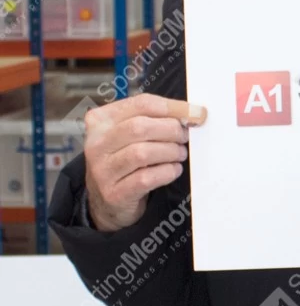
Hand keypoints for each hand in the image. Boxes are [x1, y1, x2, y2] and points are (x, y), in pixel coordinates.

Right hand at [83, 93, 206, 231]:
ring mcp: (102, 170)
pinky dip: (167, 172)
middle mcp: (96, 144)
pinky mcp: (114, 193)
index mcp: (101, 121)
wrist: (108, 202)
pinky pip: (146, 178)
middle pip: (140, 127)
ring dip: (170, 151)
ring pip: (142, 153)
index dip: (173, 107)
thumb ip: (154, 119)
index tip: (195, 112)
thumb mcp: (131, 135)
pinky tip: (173, 170)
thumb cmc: (126, 160)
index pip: (141, 104)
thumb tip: (191, 112)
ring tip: (180, 154)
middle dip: (171, 130)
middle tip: (185, 137)